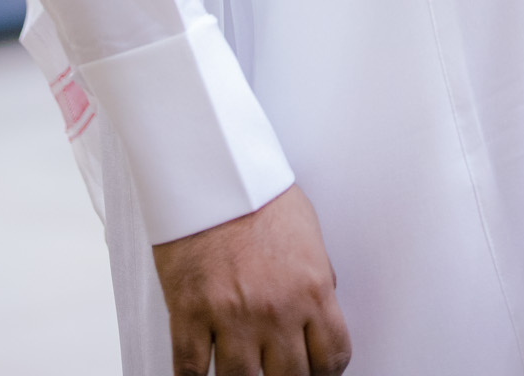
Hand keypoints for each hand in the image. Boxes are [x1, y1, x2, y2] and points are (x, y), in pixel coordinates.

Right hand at [152, 183, 351, 375]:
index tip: (315, 371)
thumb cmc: (256, 191)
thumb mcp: (307, 231)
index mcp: (311, 287)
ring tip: (241, 369)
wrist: (210, 168)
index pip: (332, 357)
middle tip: (277, 370)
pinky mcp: (190, 312)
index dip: (325, 372)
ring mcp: (232, 315)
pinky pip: (191, 370)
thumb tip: (322, 306)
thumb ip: (317, 275)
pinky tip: (200, 374)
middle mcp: (276, 308)